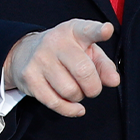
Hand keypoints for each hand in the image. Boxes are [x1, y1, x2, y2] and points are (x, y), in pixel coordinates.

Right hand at [2, 19, 119, 116]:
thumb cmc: (65, 53)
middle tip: (92, 87)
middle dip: (94, 87)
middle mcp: (55, 42)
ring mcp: (40, 60)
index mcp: (74, 31)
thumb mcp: (87, 51)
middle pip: (84, 72)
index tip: (107, 30)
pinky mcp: (30, 78)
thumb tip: (114, 80)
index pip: (87, 30)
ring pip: (70, 91)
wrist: (26, 52)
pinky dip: (69, 109)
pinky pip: (55, 102)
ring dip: (78, 97)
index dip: (99, 31)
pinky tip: (75, 107)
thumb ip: (104, 64)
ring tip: (75, 90)